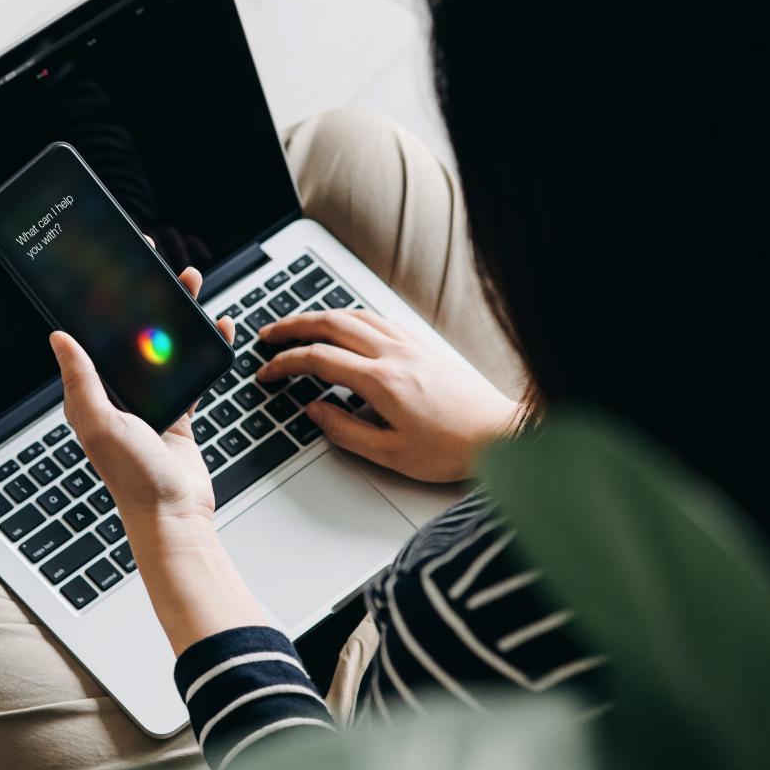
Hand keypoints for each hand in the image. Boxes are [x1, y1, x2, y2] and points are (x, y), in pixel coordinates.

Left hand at [50, 268, 265, 653]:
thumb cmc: (133, 479)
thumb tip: (59, 337)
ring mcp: (150, 401)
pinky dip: (205, 348)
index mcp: (93, 392)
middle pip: (133, 331)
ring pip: (165, 345)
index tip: (113, 265)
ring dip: (178, 314)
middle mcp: (118, 394)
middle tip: (157, 262)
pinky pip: (193, 371)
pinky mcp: (179, 412)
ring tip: (191, 283)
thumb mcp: (101, 423)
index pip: (96, 333)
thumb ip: (82, 379)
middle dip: (145, 295)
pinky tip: (217, 327)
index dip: (104, 298)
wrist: (174, 517)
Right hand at [255, 309, 518, 481]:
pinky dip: (349, 316)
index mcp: (382, 381)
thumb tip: (315, 412)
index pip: (319, 360)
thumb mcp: (391, 455)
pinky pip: (376, 318)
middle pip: (331, 324)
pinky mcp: (422, 345)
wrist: (501, 435)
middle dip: (292, 327)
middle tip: (268, 336)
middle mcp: (394, 354)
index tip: (267, 373)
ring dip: (319, 316)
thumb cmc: (453, 448)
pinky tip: (342, 324)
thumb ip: (345, 431)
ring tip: (297, 326)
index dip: (285, 364)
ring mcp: (410, 345)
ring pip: (354, 315)